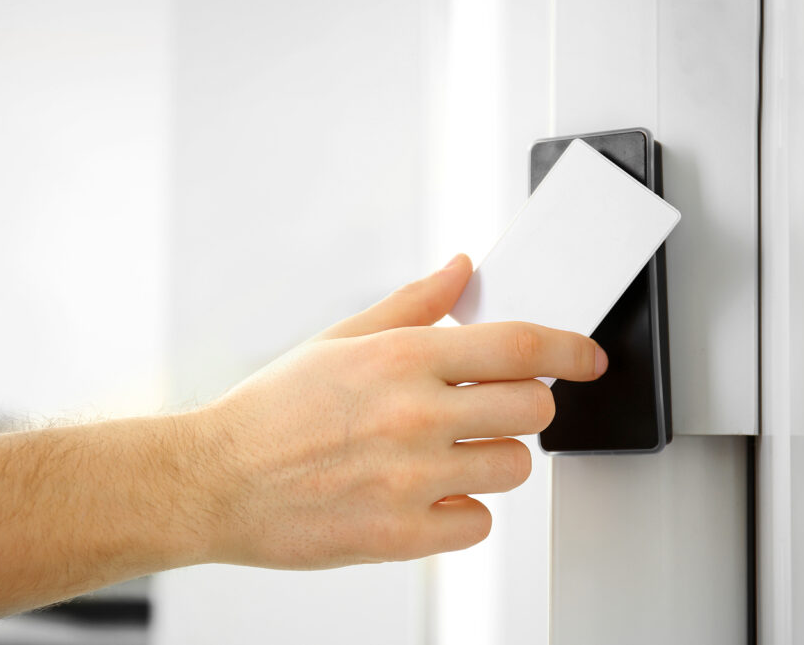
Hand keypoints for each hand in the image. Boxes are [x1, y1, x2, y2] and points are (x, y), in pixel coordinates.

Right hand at [188, 254, 606, 569]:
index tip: (587, 357)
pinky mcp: (400, 534)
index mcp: (400, 358)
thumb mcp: (339, 338)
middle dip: (524, 404)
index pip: (518, 345)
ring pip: (514, 467)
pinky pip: (479, 522)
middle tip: (492, 407)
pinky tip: (428, 493)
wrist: (215, 480)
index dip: (569, 348)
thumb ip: (413, 304)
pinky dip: (463, 509)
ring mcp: (409, 479)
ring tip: (448, 453)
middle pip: (532, 408)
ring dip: (493, 457)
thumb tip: (462, 270)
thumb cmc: (271, 411)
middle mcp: (413, 415)